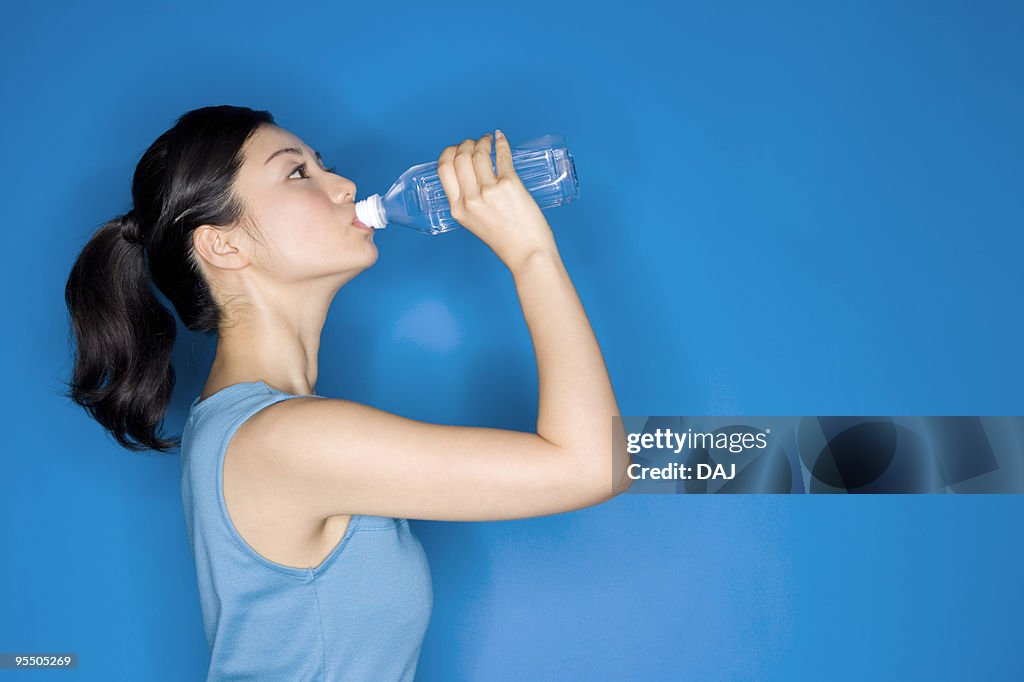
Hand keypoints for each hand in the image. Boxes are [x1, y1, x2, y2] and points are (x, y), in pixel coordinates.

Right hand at [437, 131, 556, 269]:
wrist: (528, 254)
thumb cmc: (507, 242)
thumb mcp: (475, 224)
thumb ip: (470, 202)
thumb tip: (474, 175)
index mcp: (457, 209)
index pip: (444, 170)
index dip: (449, 153)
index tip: (457, 149)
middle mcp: (470, 199)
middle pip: (460, 157)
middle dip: (466, 144)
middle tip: (476, 142)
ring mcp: (489, 191)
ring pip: (479, 154)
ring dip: (483, 142)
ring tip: (488, 140)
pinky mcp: (509, 185)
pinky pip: (501, 156)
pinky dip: (501, 143)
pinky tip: (500, 138)